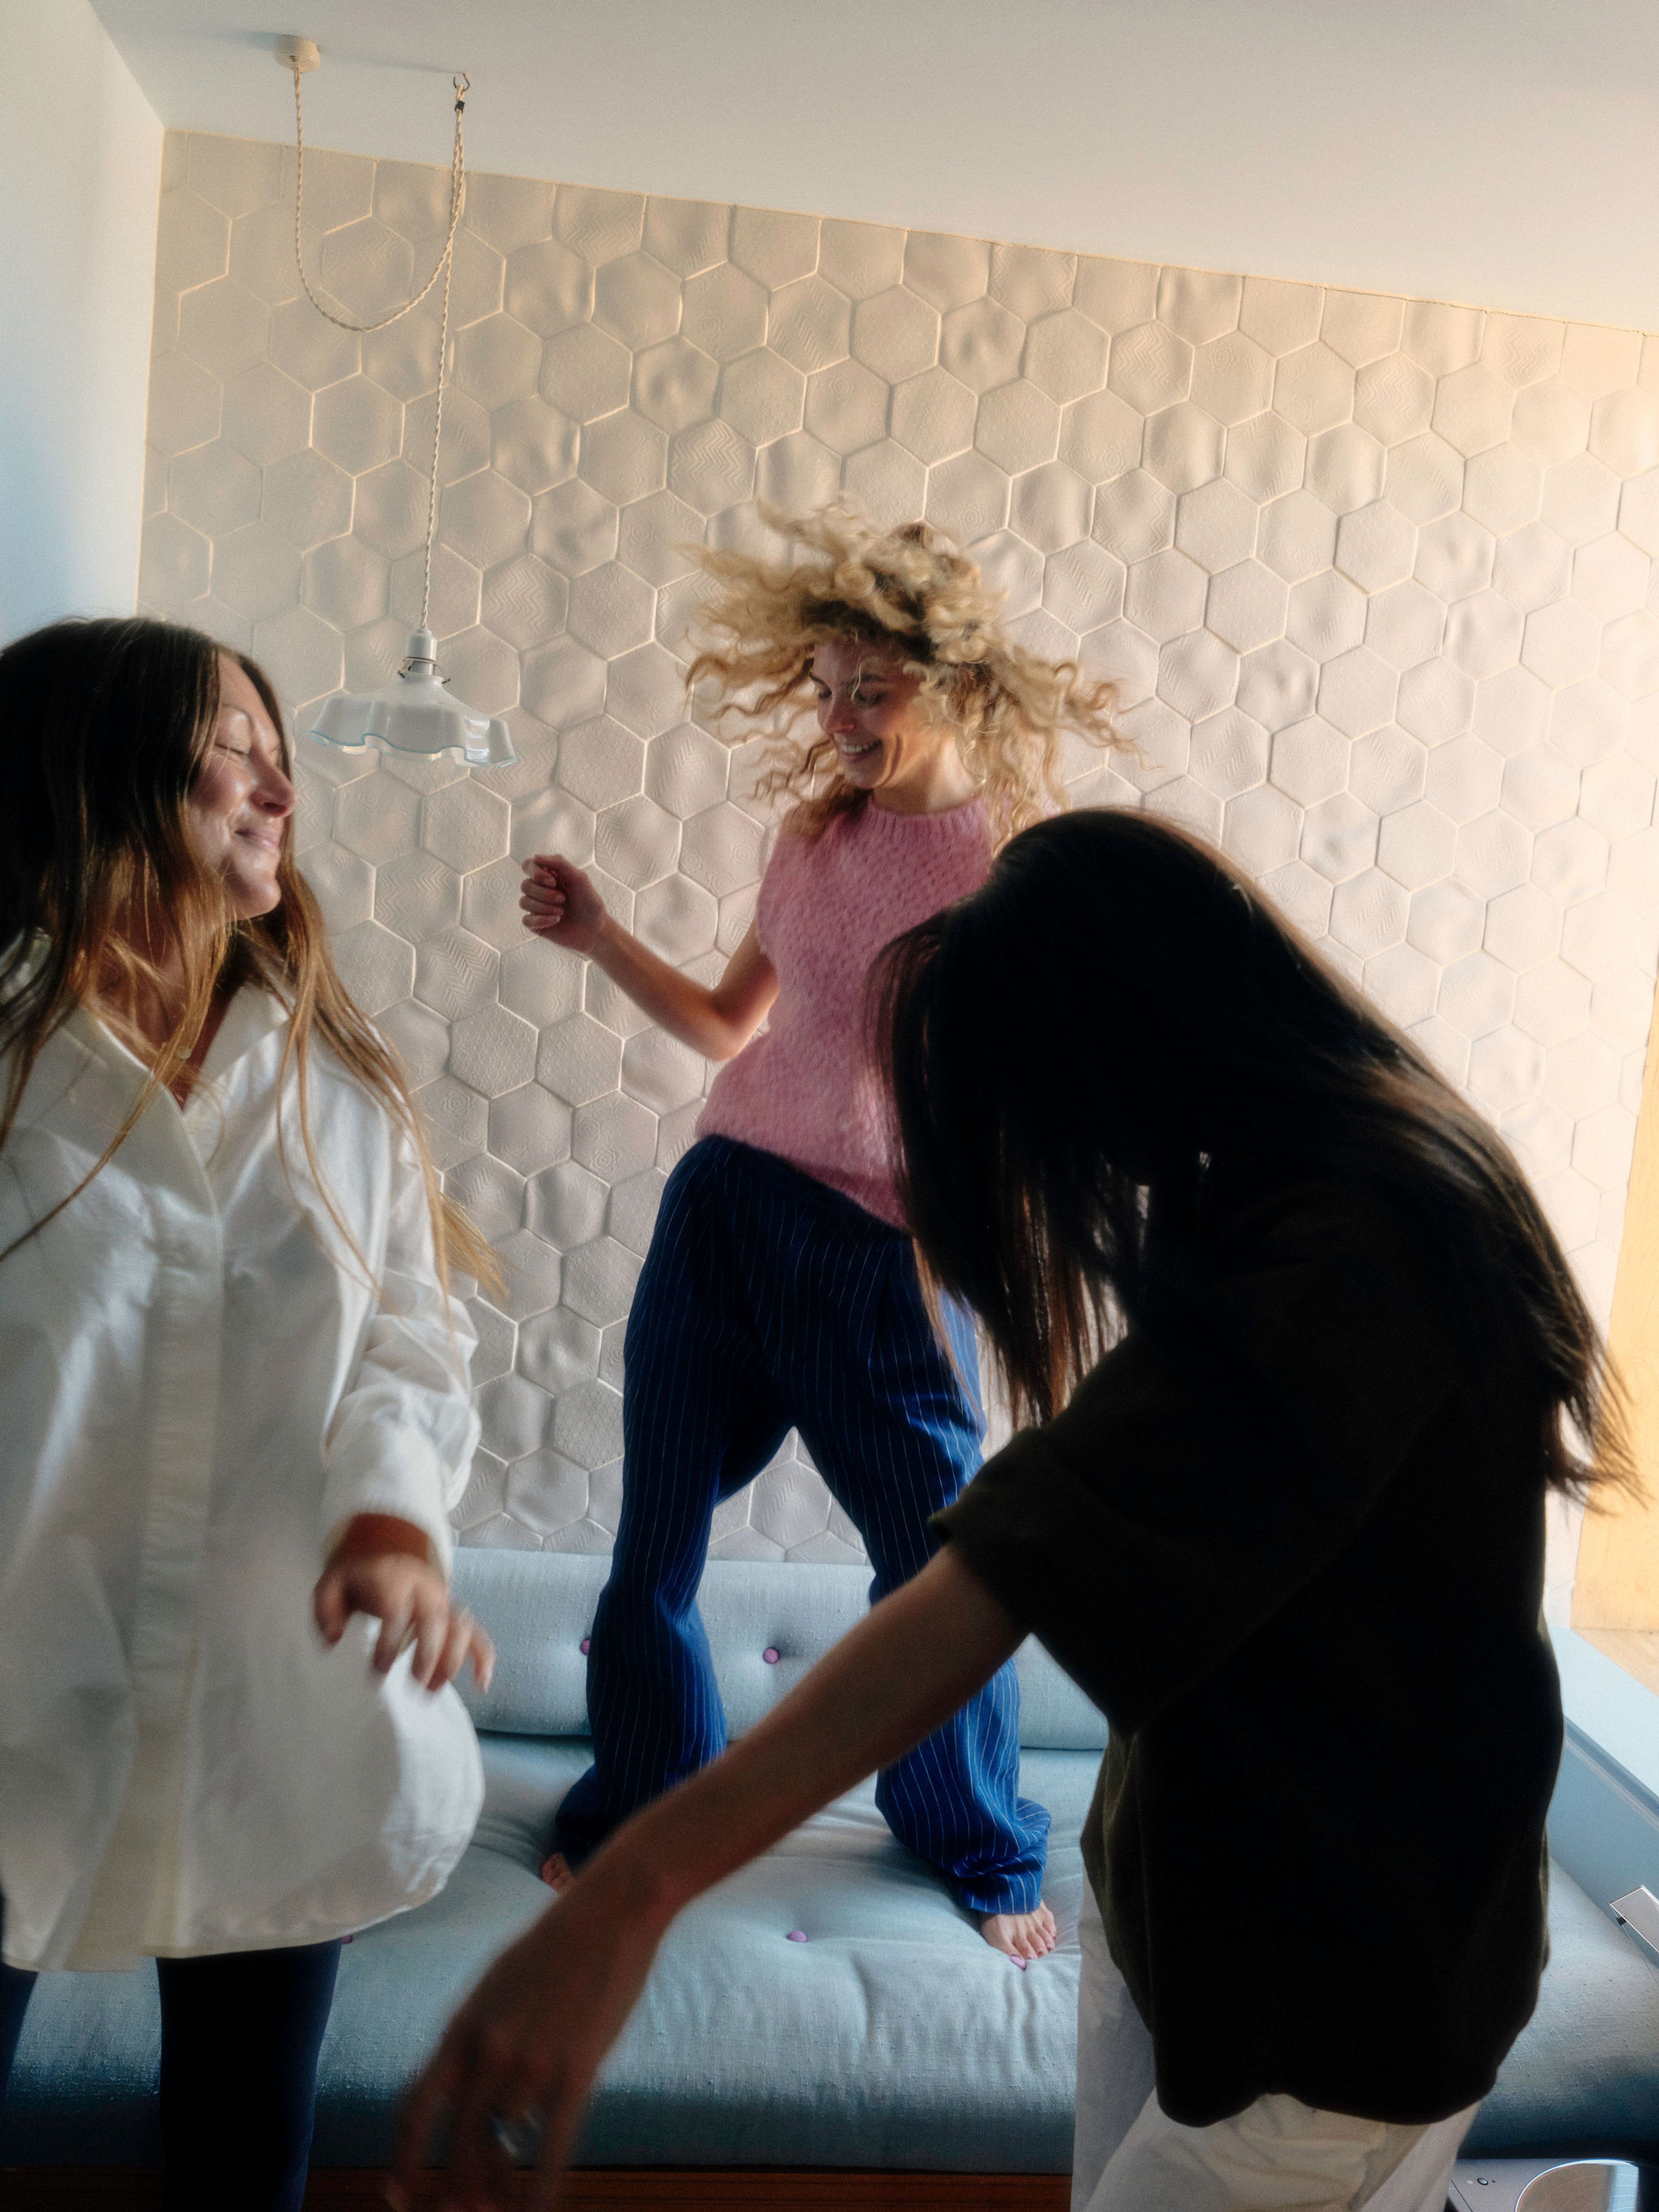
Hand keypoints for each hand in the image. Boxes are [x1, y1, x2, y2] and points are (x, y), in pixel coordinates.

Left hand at [313, 1516, 493, 1693]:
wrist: (388, 1552)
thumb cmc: (359, 1577)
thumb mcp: (332, 1583)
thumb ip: (326, 1609)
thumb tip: (334, 1639)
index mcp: (394, 1579)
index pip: (397, 1610)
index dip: (390, 1642)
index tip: (376, 1673)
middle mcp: (425, 1589)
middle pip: (436, 1619)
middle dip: (429, 1654)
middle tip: (415, 1685)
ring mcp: (443, 1601)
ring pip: (460, 1626)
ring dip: (452, 1660)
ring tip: (432, 1690)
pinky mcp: (453, 1614)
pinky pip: (476, 1632)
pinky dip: (483, 1656)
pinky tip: (481, 1683)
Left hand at [391, 1854, 670, 2209]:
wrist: (608, 1913)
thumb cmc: (553, 1949)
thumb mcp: (494, 1989)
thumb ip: (474, 2040)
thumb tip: (463, 2094)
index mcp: (461, 2029)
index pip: (414, 2109)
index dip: (404, 2160)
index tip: (398, 2196)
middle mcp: (487, 2052)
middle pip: (458, 2145)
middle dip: (454, 2192)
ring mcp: (530, 2065)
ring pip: (504, 2150)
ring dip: (501, 2187)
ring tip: (502, 2207)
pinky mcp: (575, 2073)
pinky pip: (550, 2152)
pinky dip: (540, 2195)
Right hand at [519, 855, 607, 953]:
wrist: (595, 928)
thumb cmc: (589, 902)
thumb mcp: (579, 878)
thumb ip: (559, 863)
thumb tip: (535, 857)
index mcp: (548, 875)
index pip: (528, 865)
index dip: (535, 872)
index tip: (552, 881)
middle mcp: (539, 889)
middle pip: (525, 885)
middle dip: (544, 893)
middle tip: (563, 898)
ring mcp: (536, 907)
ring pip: (524, 902)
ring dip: (544, 907)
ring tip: (561, 911)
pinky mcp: (535, 924)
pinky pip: (526, 920)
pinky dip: (541, 920)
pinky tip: (556, 920)